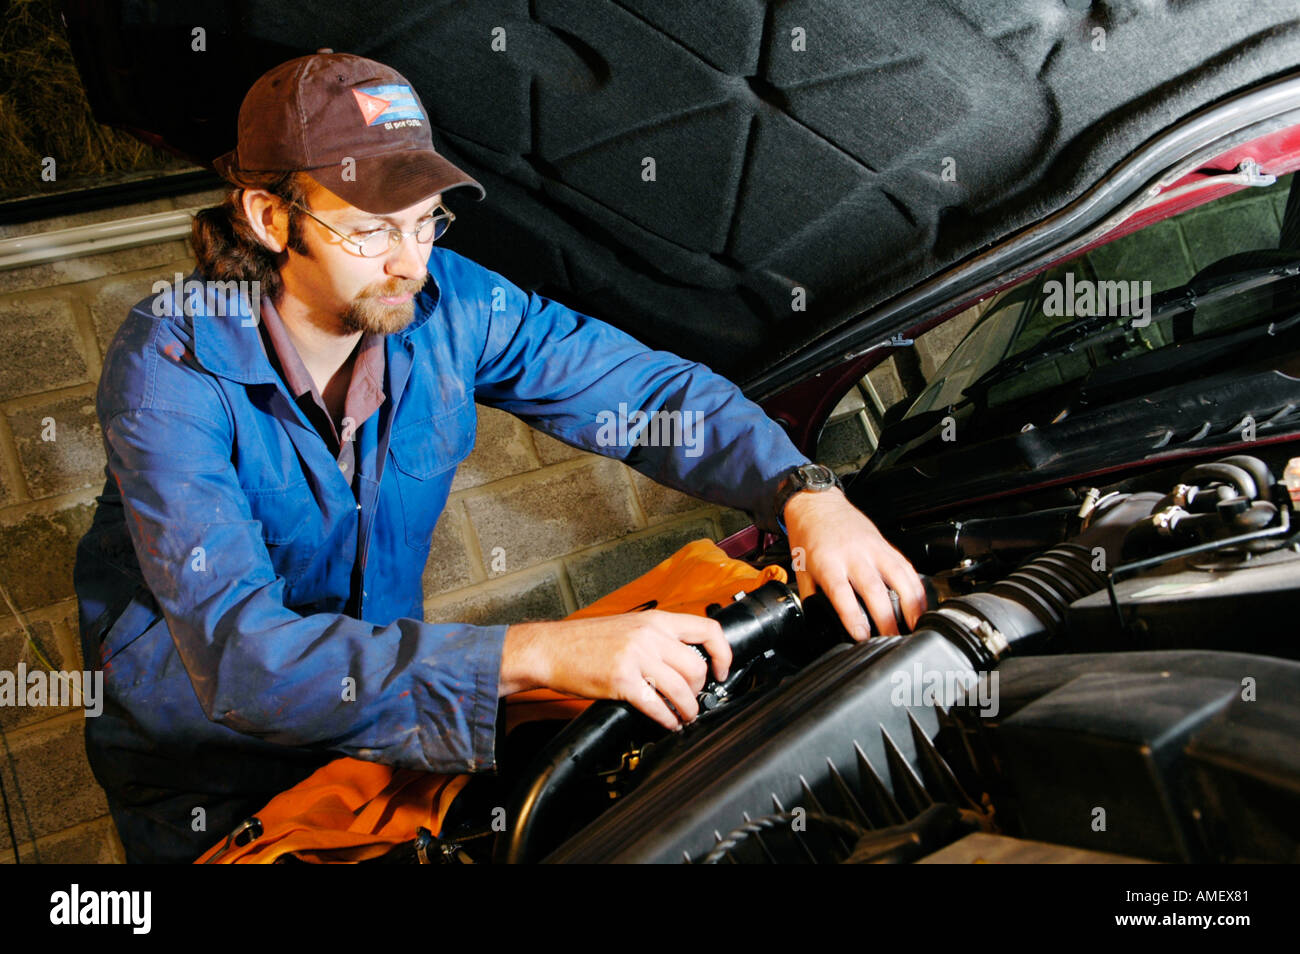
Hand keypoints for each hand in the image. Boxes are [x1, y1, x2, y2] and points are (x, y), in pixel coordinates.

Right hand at [500, 611, 731, 729]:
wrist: (551, 648)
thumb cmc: (585, 640)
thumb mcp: (629, 626)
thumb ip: (658, 637)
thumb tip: (684, 657)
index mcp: (655, 620)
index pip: (707, 630)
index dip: (723, 653)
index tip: (721, 670)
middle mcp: (649, 636)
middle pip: (696, 666)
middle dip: (700, 689)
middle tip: (694, 699)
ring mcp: (636, 657)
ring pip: (681, 689)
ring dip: (688, 709)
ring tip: (685, 717)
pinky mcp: (622, 681)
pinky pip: (657, 705)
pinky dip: (668, 719)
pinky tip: (668, 723)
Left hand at [783, 488, 926, 639]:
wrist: (816, 504)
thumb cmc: (808, 536)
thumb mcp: (801, 569)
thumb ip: (811, 598)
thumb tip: (817, 623)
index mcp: (827, 563)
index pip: (841, 593)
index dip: (853, 617)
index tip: (862, 636)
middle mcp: (853, 555)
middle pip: (874, 589)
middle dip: (887, 618)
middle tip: (894, 639)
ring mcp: (872, 549)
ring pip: (898, 576)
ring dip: (910, 603)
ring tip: (916, 625)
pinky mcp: (885, 545)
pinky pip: (906, 566)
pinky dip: (916, 586)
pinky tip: (921, 603)